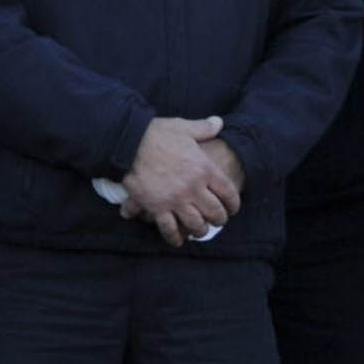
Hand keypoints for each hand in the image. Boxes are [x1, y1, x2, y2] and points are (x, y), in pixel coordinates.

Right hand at [120, 115, 238, 241]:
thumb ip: (204, 128)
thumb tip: (218, 122)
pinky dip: (175, 237)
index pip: (228, 191)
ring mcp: (176, 200)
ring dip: (200, 230)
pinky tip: (178, 240)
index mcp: (204, 168)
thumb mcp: (184, 128)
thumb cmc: (157, 134)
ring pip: (195, 224)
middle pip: (214, 212)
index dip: (233, 203)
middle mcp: (194, 187)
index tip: (233, 208)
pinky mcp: (157, 207)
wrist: (129, 142)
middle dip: (219, 219)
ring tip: (200, 231)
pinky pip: (170, 228)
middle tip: (219, 221)